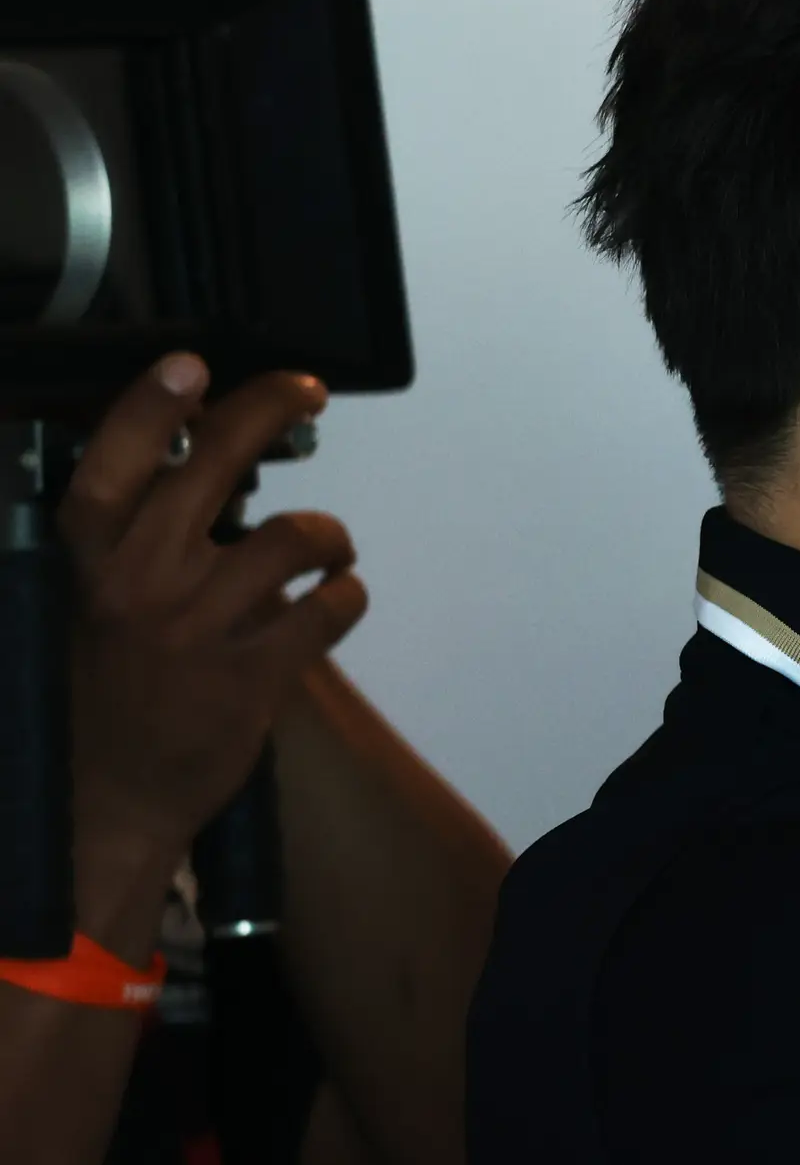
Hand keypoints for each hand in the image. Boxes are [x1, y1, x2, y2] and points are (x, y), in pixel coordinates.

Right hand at [59, 359, 363, 952]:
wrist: (106, 800)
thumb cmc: (106, 689)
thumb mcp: (94, 603)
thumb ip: (138, 540)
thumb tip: (204, 460)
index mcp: (87, 562)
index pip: (111, 464)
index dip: (151, 407)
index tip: (192, 364)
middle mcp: (138, 583)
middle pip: (215, 467)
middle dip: (269, 410)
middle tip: (306, 392)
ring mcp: (198, 628)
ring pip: (296, 536)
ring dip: (328, 536)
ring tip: (326, 554)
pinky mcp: (253, 676)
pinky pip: (331, 608)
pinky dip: (346, 598)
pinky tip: (334, 604)